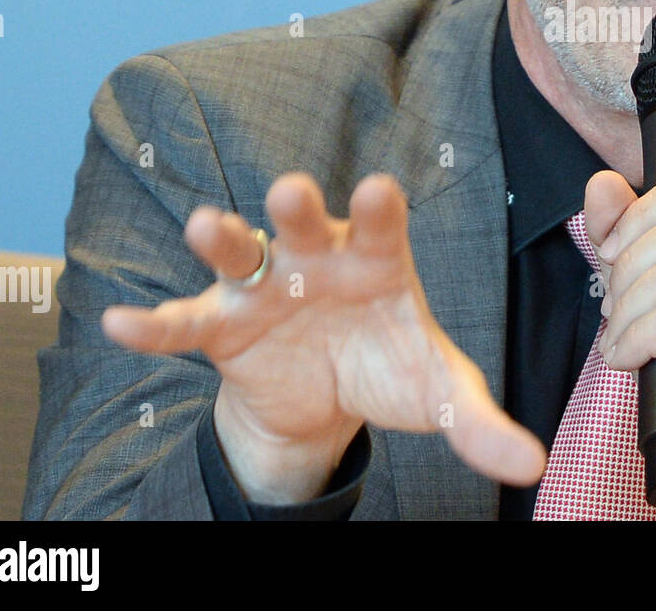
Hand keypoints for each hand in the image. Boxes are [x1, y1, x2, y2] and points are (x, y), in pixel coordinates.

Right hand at [102, 172, 545, 502]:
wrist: (329, 394)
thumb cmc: (390, 367)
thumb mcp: (438, 393)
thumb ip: (480, 423)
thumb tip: (534, 466)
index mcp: (377, 261)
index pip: (382, 227)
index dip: (378, 210)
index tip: (379, 190)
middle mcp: (317, 260)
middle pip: (306, 225)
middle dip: (298, 208)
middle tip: (291, 191)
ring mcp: (265, 288)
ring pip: (241, 255)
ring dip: (223, 239)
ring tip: (204, 226)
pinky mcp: (222, 326)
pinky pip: (184, 323)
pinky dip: (153, 326)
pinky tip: (121, 327)